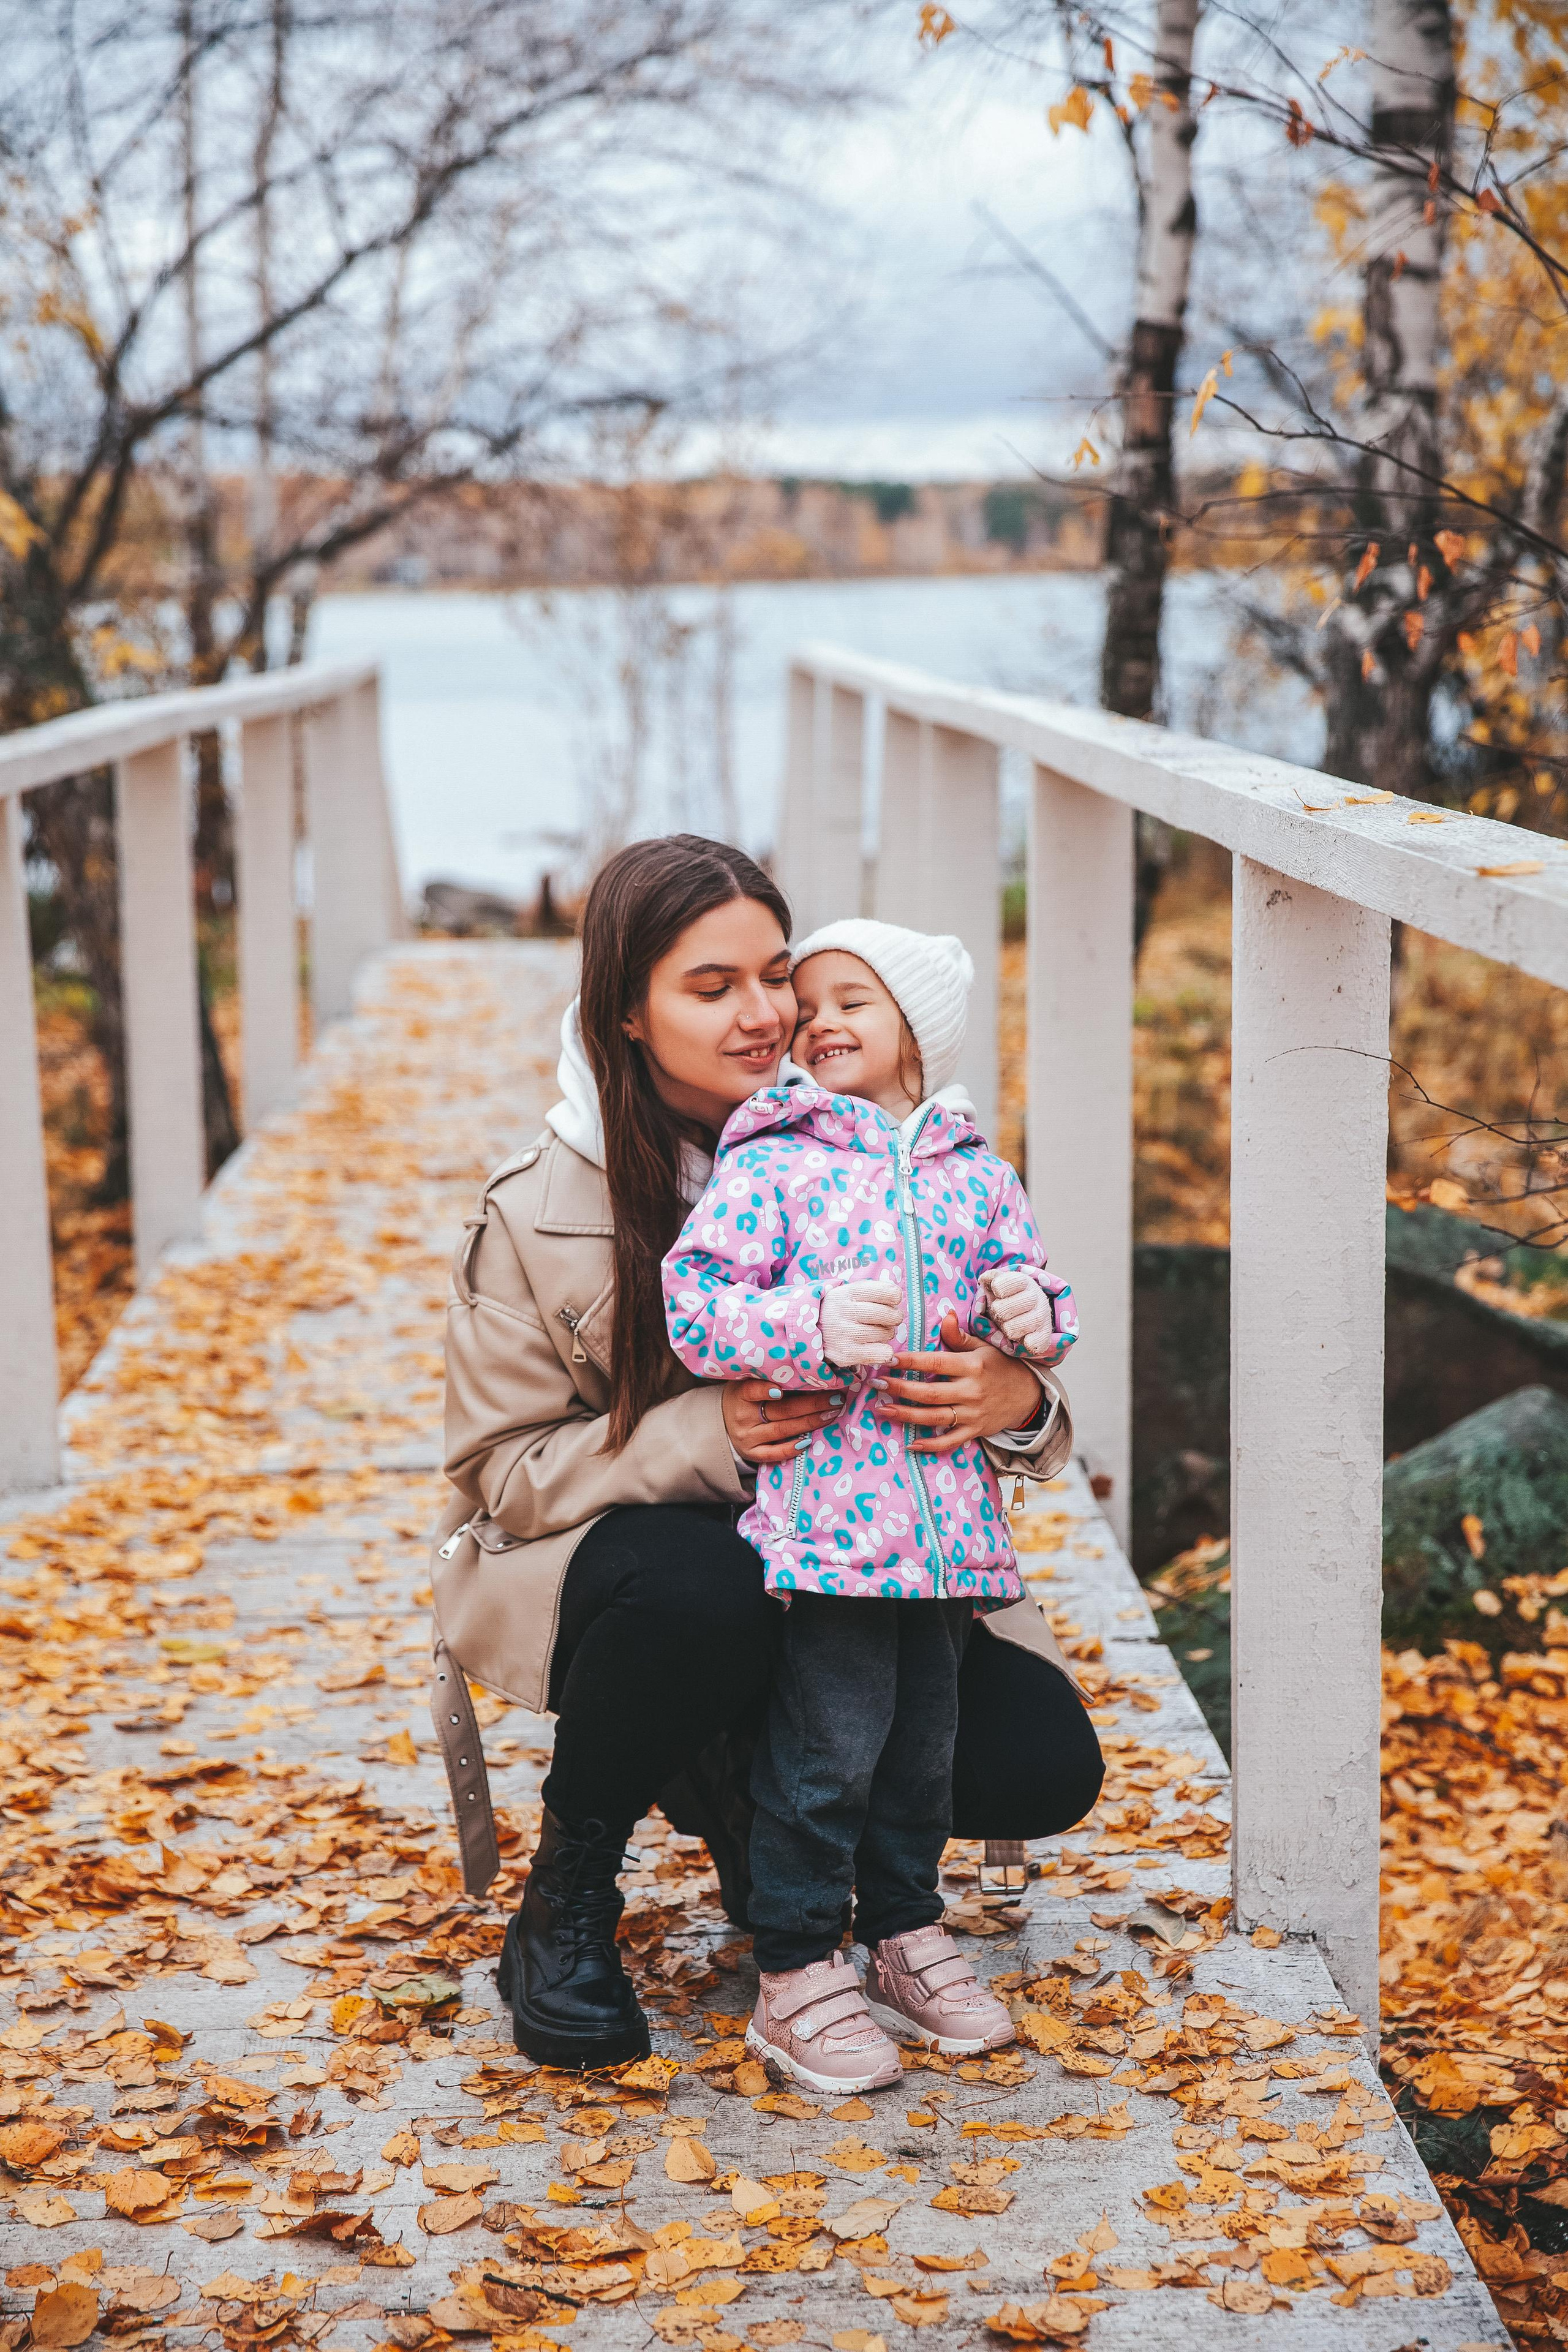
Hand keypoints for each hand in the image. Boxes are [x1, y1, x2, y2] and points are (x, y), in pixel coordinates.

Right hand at [723, 1376, 849, 1466]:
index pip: (752, 1390)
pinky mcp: (753, 1453)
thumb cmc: (743, 1396)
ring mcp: (748, 1437)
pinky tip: (807, 1441)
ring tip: (832, 1414)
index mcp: (741, 1395)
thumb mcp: (746, 1381)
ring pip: (783, 1430)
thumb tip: (805, 1369)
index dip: (766, 1390)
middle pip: (781, 1410)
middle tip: (835, 1398)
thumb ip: (767, 1377)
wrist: (722, 1422)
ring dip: (811, 1422)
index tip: (783, 1389)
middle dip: (812, 1404)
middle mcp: (744, 1417)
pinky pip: (773, 1454)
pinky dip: (790, 1449)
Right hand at [819, 1277, 902, 1367]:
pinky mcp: (847, 1354)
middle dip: (894, 1317)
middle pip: (890, 1315)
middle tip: (888, 1319)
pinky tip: (876, 1346)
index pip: (888, 1292)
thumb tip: (898, 1299)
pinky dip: (885, 1351)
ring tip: (876, 1332)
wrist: (811, 1328)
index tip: (890, 1301)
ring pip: (886, 1334)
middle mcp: (846, 1312)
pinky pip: (882, 1354)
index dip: (895, 1297)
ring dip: (887, 1334)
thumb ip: (874, 1291)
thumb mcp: (850, 1292)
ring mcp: (845, 1334)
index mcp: (849, 1292)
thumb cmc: (841, 1309)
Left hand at [875, 1313, 1042, 1454]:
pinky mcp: (976, 1431)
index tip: (889, 1359)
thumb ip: (960, 1336)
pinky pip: (951, 1441)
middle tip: (877, 1384)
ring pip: (935, 1417)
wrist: (1028, 1394)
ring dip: (907, 1415)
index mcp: (972, 1366)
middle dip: (901, 1389)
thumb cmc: (1000, 1366)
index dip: (911, 1361)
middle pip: (930, 1393)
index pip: (936, 1362)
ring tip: (883, 1409)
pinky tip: (911, 1443)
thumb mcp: (984, 1346)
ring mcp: (974, 1413)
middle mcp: (972, 1391)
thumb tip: (946, 1314)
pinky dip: (932, 1445)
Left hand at [983, 1266, 1054, 1354]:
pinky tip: (1024, 1342)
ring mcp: (1043, 1315)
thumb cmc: (1005, 1299)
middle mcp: (1037, 1297)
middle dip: (1002, 1310)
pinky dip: (1032, 1342)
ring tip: (1005, 1328)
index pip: (1015, 1281)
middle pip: (1021, 1302)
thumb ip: (991, 1279)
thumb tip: (986, 1278)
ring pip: (1031, 1321)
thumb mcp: (996, 1286)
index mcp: (1024, 1282)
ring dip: (1011, 1328)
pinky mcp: (1044, 1333)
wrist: (1021, 1313)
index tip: (996, 1293)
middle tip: (998, 1314)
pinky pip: (1041, 1339)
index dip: (1000, 1287)